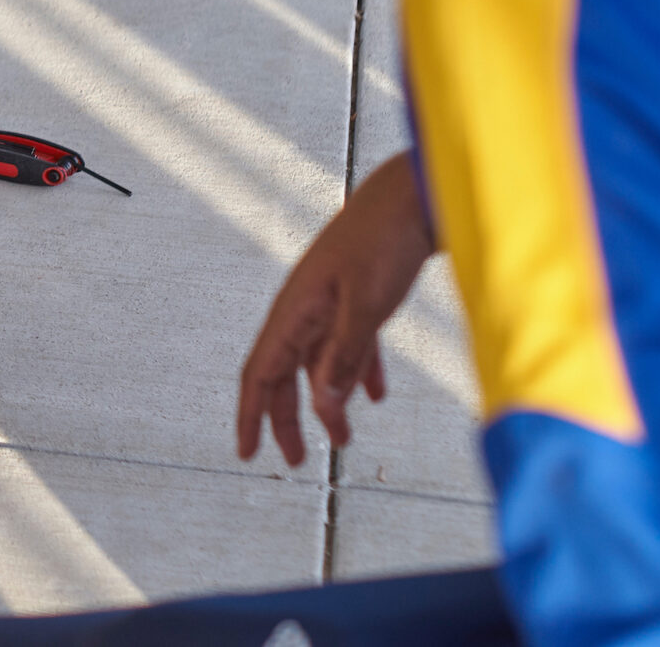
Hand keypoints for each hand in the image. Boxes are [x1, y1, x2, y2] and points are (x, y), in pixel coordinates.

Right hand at [236, 151, 433, 466]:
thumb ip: (344, 356)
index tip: (248, 453)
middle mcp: (304, 310)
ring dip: (324, 402)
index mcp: (294, 311)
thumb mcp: (366, 306)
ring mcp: (329, 303)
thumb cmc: (383, 242)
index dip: (252, 415)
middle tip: (297, 459)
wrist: (411, 198)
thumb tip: (323, 404)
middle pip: (284, 374)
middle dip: (286, 419)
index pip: (261, 373)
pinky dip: (357, 373)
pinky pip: (347, 345)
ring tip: (340, 439)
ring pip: (316, 363)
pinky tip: (374, 396)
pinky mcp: (356, 297)